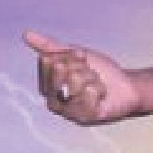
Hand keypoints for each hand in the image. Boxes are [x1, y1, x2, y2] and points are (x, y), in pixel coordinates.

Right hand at [24, 31, 141, 124]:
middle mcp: (54, 102)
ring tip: (97, 84)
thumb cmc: (100, 72)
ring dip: (92, 78)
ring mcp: (69, 112)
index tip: (82, 60)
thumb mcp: (74, 55)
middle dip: (80, 66)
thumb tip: (26, 34)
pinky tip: (102, 94)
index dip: (69, 55)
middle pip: (60, 70)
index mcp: (47, 87)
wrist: (127, 85)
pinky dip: (99, 88)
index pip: (49, 61)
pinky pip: (88, 93)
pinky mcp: (85, 118)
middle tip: (91, 74)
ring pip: (75, 80)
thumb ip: (50, 47)